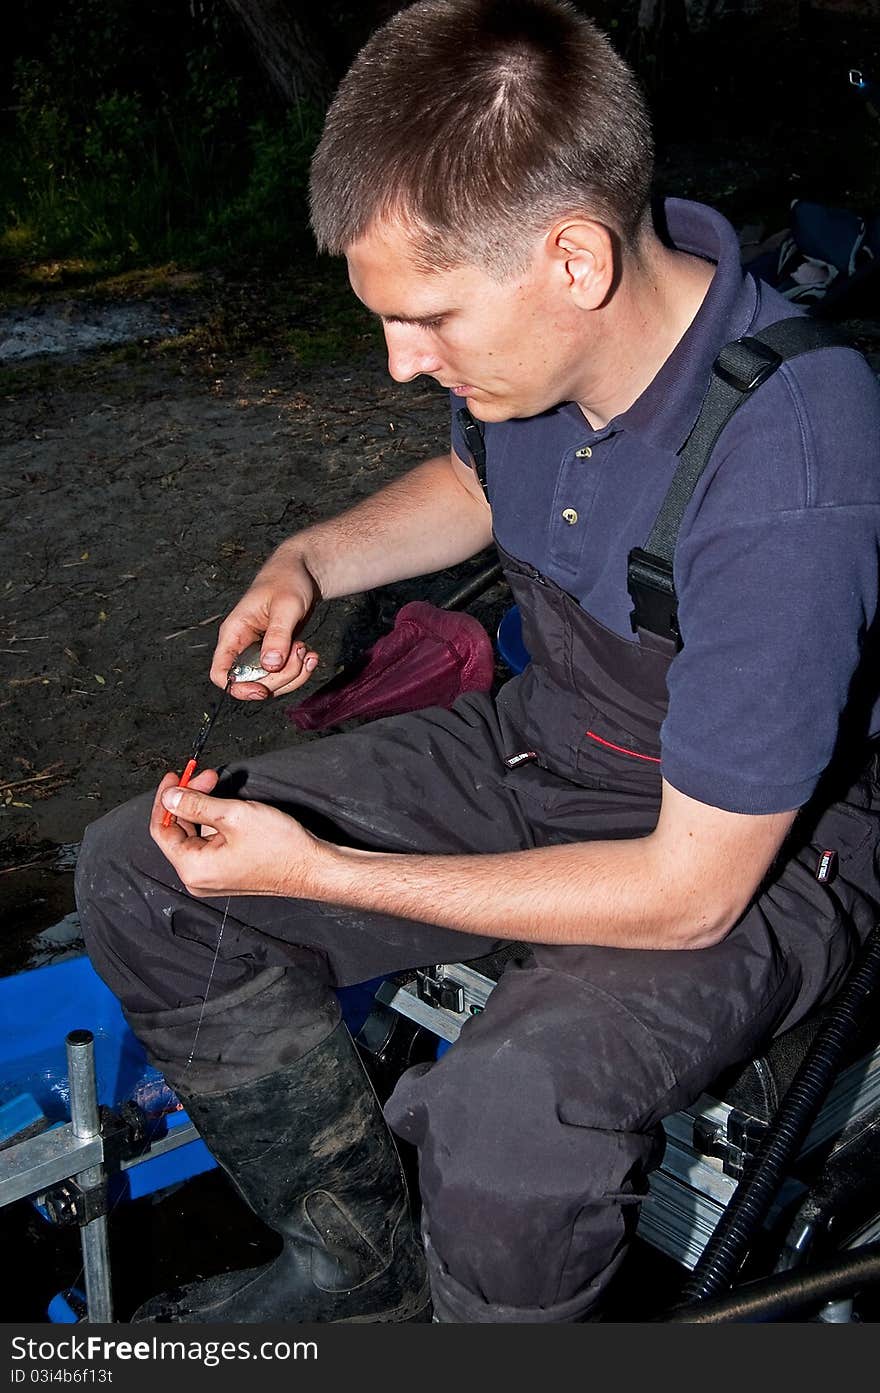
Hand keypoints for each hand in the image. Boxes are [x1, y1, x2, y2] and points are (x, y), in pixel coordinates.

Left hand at [150, 770, 326, 898]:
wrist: (312, 867)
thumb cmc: (281, 848)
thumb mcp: (234, 816)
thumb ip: (196, 804)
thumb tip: (170, 796)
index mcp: (193, 868)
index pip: (162, 829)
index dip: (165, 799)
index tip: (174, 777)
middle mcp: (198, 877)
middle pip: (179, 831)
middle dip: (189, 798)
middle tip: (205, 776)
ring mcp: (213, 876)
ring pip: (196, 835)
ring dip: (204, 808)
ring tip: (220, 788)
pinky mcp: (227, 871)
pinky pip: (210, 843)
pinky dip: (215, 822)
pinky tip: (228, 807)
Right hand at [210, 540, 320, 699]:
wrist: (302, 572)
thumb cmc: (288, 580)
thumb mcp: (286, 606)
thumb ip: (278, 635)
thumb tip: (270, 666)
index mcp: (234, 633)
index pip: (221, 673)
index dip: (238, 688)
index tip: (263, 690)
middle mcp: (243, 647)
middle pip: (252, 683)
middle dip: (280, 678)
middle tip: (300, 650)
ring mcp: (260, 653)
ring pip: (271, 683)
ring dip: (294, 675)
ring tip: (307, 650)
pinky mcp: (276, 655)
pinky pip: (285, 676)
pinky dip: (301, 671)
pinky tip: (312, 655)